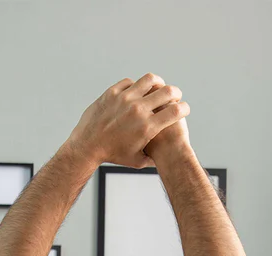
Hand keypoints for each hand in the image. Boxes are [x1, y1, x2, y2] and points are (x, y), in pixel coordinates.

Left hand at [65, 74, 189, 168]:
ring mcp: (124, 98)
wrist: (87, 147)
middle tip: (175, 95)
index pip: (176, 111)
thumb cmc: (113, 155)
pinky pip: (130, 82)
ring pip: (150, 80)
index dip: (185, 108)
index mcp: (148, 127)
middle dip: (176, 93)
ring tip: (159, 87)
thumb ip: (154, 157)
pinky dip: (137, 85)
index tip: (184, 109)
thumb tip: (167, 156)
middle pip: (168, 92)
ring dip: (158, 82)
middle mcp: (138, 110)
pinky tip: (138, 91)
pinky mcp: (112, 92)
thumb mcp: (137, 160)